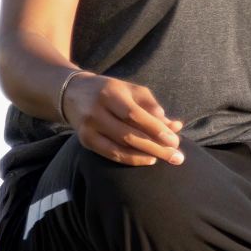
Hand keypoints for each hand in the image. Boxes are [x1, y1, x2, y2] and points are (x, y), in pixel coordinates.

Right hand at [64, 73, 185, 166]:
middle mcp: (97, 110)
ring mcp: (89, 127)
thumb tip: (174, 126)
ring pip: (120, 147)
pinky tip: (148, 159)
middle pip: (129, 134)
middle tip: (177, 157)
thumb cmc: (111, 91)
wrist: (72, 93)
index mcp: (110, 92)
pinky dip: (131, 159)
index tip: (175, 140)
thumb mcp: (131, 90)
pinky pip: (111, 154)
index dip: (156, 129)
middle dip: (156, 147)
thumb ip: (152, 106)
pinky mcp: (85, 140)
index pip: (135, 115)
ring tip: (166, 159)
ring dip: (146, 156)